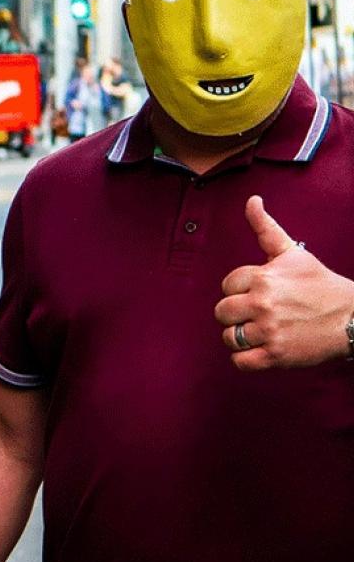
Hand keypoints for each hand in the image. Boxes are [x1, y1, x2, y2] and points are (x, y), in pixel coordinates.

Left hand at [215, 196, 353, 369]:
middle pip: (222, 312)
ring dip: (241, 337)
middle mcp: (263, 303)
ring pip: (229, 337)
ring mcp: (269, 330)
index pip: (227, 285)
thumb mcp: (293, 253)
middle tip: (258, 314)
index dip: (241, 290)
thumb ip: (265, 228)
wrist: (353, 319)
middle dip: (236, 314)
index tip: (259, 293)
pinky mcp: (276, 355)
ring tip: (260, 331)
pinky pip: (240, 362)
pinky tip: (261, 349)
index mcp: (263, 278)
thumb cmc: (320, 285)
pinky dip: (246, 359)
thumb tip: (252, 200)